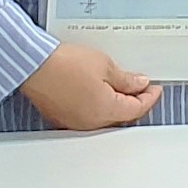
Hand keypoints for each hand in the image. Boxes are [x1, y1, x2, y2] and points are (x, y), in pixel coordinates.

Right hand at [19, 41, 162, 130]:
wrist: (32, 65)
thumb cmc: (64, 64)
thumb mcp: (104, 65)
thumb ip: (126, 79)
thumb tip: (139, 84)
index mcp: (106, 111)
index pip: (137, 109)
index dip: (150, 97)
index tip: (155, 88)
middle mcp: (91, 123)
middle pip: (122, 117)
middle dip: (135, 102)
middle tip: (142, 87)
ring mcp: (75, 123)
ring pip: (105, 118)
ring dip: (116, 105)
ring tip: (120, 86)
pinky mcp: (61, 118)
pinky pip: (88, 116)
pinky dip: (99, 106)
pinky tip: (98, 91)